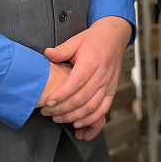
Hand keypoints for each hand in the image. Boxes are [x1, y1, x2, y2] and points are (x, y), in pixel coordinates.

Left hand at [40, 16, 131, 133]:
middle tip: (48, 112)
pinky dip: (91, 119)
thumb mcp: (76, 40)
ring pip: (92, 107)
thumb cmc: (93, 40)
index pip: (77, 82)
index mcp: (92, 61)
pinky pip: (103, 109)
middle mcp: (102, 75)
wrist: (114, 38)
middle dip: (63, 109)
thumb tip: (47, 53)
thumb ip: (62, 49)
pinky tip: (78, 123)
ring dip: (74, 116)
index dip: (62, 94)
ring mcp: (108, 84)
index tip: (48, 102)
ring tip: (58, 118)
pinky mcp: (112, 90)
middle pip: (83, 98)